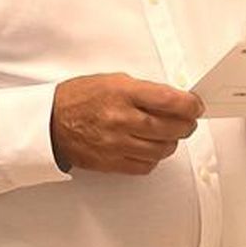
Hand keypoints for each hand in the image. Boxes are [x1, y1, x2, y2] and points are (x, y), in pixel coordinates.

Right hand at [51, 73, 203, 175]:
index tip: (195, 106)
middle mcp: (122, 119)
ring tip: (166, 134)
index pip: (170, 101)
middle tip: (187, 121)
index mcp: (123, 93)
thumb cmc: (79, 98)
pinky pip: (146, 165)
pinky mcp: (112, 163)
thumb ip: (144, 91)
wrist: (50, 122)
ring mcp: (117, 143)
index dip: (190, 105)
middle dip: (186, 124)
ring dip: (171, 142)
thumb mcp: (113, 80)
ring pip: (162, 149)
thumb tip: (173, 99)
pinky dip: (153, 157)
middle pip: (172, 127)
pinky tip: (149, 147)